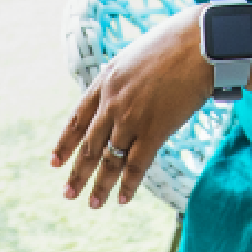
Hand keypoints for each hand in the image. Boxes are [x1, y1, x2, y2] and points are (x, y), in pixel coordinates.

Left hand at [52, 14, 212, 210]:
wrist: (197, 47)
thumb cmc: (172, 48)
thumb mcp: (133, 61)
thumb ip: (122, 83)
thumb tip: (123, 98)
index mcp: (104, 83)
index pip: (77, 120)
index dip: (65, 144)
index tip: (54, 162)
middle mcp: (112, 104)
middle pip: (89, 145)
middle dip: (77, 172)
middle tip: (68, 193)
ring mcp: (131, 119)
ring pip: (109, 159)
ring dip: (100, 185)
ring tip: (92, 204)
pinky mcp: (154, 131)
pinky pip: (136, 165)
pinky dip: (128, 184)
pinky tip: (122, 200)